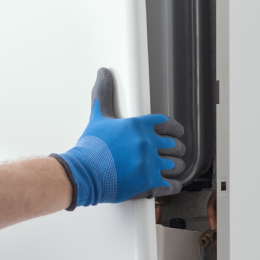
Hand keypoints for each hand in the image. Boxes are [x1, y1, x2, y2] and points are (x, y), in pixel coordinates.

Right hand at [52, 68, 185, 206]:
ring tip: (169, 169)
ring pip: (177, 165)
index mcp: (139, 126)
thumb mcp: (98, 117)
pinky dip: (173, 186)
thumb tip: (103, 73)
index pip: (167, 123)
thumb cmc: (89, 148)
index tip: (177, 133)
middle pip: (175, 145)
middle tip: (171, 154)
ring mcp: (150, 164)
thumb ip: (104, 94)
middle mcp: (147, 143)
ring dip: (175, 168)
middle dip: (174, 150)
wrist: (82, 174)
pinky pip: (172, 185)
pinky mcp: (150, 183)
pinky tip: (168, 185)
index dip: (175, 129)